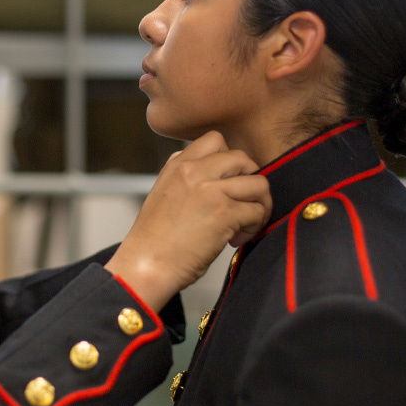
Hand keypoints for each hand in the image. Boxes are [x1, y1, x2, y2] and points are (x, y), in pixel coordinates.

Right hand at [104, 131, 270, 310]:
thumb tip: (212, 174)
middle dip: (249, 181)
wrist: (145, 266)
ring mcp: (211, 190)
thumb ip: (184, 177)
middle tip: (241, 205)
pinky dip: (254, 226)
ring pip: (259, 183)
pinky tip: (236, 240)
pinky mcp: (224, 213)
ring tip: (244, 224)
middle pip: (243, 158)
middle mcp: (194, 171)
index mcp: (177, 165)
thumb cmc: (154, 240)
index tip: (225, 184)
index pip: (215, 140)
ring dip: (259, 205)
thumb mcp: (162, 193)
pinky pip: (257, 210)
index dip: (229, 161)